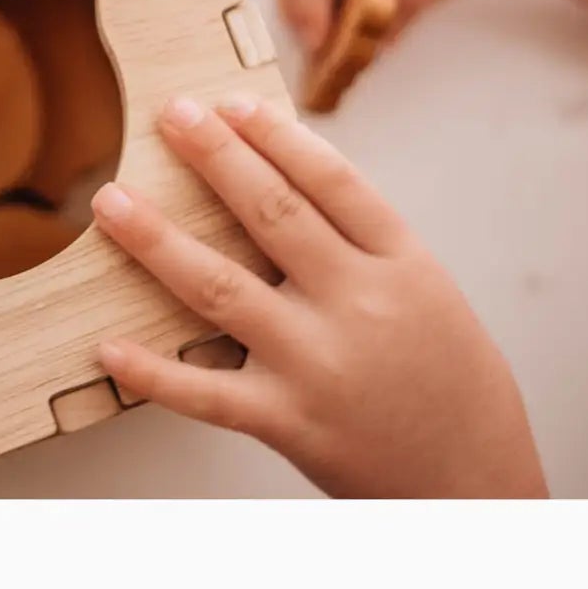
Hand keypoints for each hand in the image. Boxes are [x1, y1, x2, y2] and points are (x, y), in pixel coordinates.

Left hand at [93, 95, 546, 497]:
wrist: (478, 483)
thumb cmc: (452, 382)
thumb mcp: (428, 289)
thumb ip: (362, 239)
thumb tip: (284, 174)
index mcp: (402, 264)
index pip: (330, 179)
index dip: (275, 135)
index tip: (231, 105)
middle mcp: (359, 305)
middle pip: (272, 214)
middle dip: (214, 157)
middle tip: (171, 116)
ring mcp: (318, 364)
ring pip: (220, 288)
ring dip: (156, 241)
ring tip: (112, 203)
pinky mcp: (288, 422)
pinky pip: (205, 394)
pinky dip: (152, 372)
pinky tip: (109, 346)